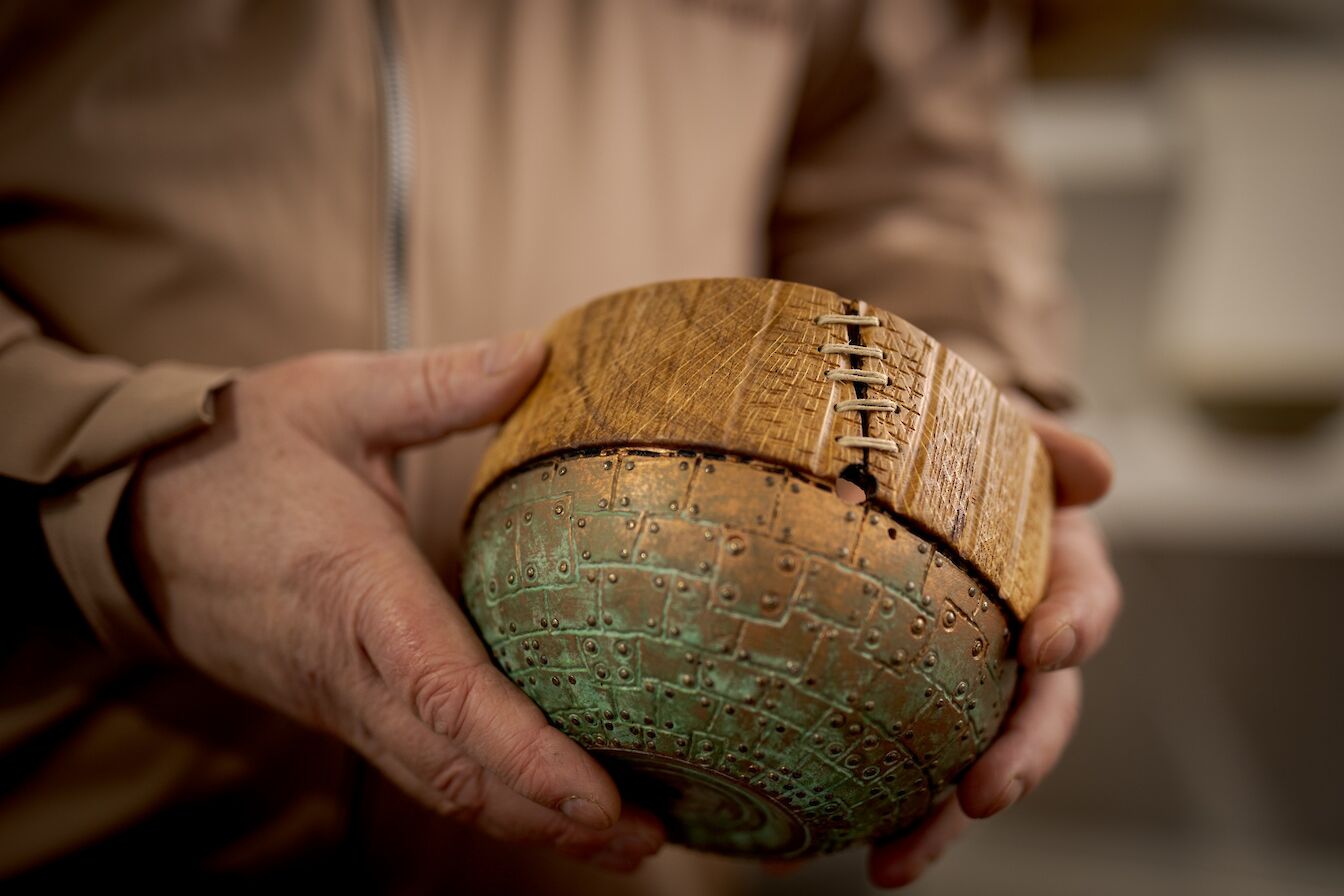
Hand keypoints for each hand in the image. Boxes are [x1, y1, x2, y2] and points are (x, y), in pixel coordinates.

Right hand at [128, 334, 663, 871]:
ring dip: (526, 819)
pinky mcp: (337, 705)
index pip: (445, 691)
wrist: (131, 513)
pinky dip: (486, 794)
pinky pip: (416, 765)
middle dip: (551, 815)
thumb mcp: (335, 396)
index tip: (596, 797)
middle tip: (648, 837)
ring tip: (619, 838)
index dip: (522, 751)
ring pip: (436, 783)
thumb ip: (438, 383)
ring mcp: (337, 698)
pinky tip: (543, 798)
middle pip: (453, 768)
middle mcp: (346, 666)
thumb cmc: (239, 451)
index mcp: (353, 589)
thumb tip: (541, 352)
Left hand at [866, 409, 1120, 887]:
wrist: (898, 462)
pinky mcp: (903, 707)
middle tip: (979, 799)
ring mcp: (965, 682)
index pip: (1083, 602)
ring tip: (889, 866)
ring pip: (964, 762)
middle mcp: (1018, 641)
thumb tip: (1094, 468)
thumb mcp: (990, 424)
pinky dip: (853, 808)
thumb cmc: (951, 442)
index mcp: (1054, 570)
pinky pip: (885, 760)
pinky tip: (791, 849)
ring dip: (935, 821)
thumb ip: (1038, 438)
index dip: (1074, 627)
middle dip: (1015, 764)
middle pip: (1036, 717)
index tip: (1045, 648)